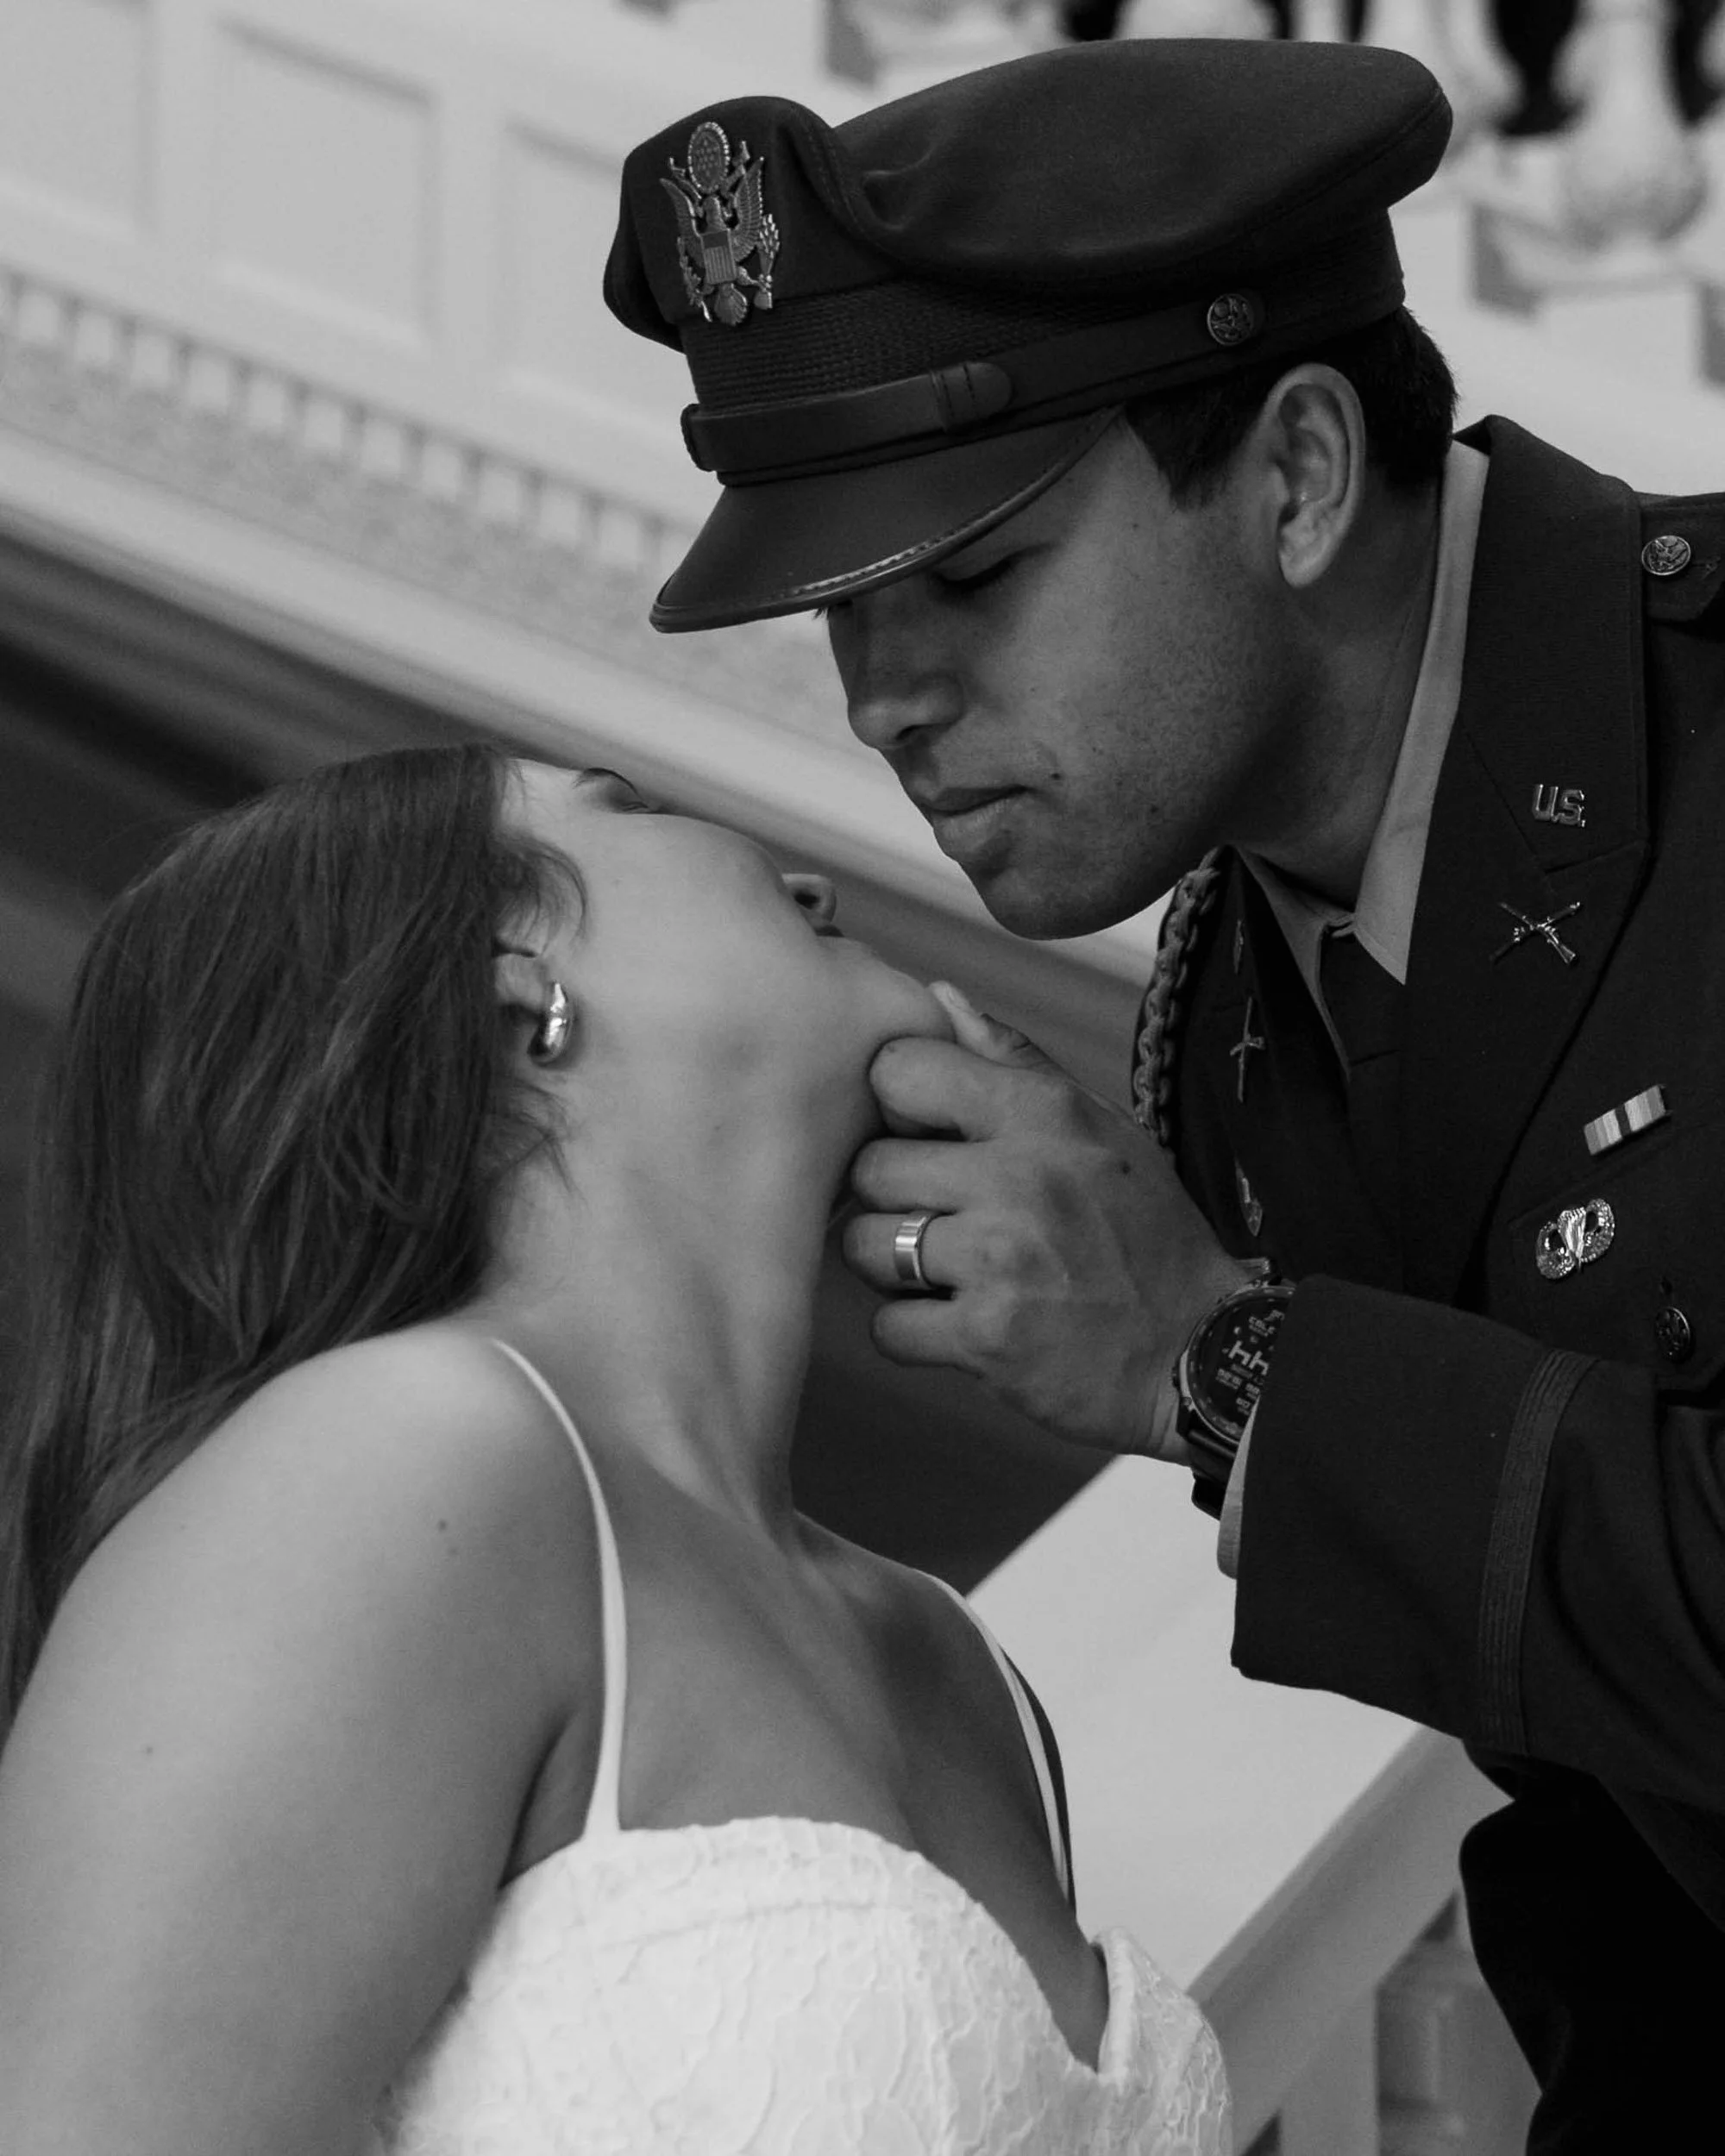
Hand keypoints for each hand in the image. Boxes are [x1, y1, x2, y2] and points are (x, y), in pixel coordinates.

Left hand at [842, 982, 1253, 1462]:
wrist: (1200, 1350)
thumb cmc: (1145, 1235)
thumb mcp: (1100, 1126)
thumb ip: (1013, 1061)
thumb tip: (940, 996)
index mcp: (1043, 1113)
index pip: (899, 1070)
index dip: (897, 1107)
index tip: (926, 1139)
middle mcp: (1018, 1177)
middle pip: (869, 1167)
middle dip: (891, 1200)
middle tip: (939, 1220)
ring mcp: (999, 1259)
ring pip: (863, 1247)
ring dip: (892, 1269)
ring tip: (947, 1273)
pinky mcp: (986, 1337)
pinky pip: (885, 1327)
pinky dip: (912, 1334)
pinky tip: (960, 1326)